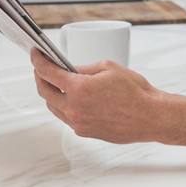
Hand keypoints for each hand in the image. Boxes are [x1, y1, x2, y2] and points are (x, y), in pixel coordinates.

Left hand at [29, 48, 164, 142]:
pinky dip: (63, 105)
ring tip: (55, 82)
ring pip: (53, 107)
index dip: (38, 61)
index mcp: (79, 89)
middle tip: (42, 67)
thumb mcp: (107, 68)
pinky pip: (66, 117)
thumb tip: (68, 70)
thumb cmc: (135, 91)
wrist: (150, 116)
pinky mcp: (84, 132)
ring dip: (50, 93)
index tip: (35, 54)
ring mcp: (78, 123)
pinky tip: (71, 97)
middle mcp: (74, 108)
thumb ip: (82, 69)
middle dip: (40, 77)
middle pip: (44, 92)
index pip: (47, 73)